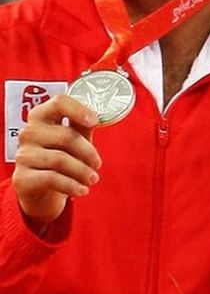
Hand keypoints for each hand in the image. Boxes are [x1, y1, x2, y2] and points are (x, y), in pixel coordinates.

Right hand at [12, 95, 100, 226]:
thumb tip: (101, 115)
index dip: (78, 109)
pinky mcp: (23, 177)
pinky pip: (52, 179)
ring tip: (92, 179)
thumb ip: (82, 126)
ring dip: (83, 172)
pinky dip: (72, 185)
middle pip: (66, 136)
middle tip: (97, 165)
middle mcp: (29, 133)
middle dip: (88, 153)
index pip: (58, 103)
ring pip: (60, 160)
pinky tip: (82, 190)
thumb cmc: (59, 158)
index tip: (95, 120)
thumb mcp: (72, 140)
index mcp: (42, 118)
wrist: (40, 190)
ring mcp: (23, 155)